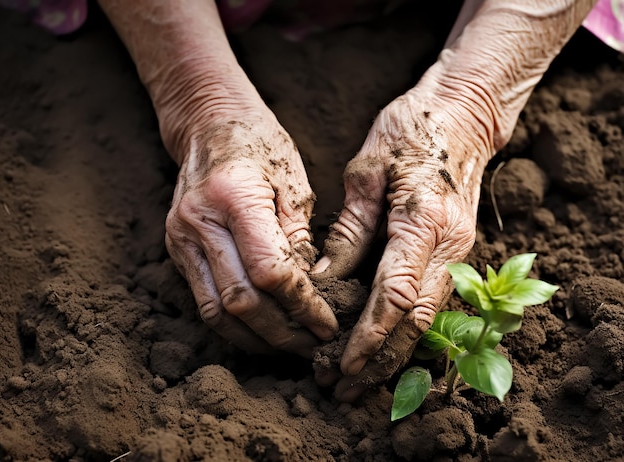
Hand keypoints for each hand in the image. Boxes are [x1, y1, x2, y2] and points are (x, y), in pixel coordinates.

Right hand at [98, 0, 338, 356]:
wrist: (208, 126)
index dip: (304, 307)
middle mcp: (199, 223)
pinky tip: (262, 331)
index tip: (328, 324)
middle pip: (241, 301)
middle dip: (283, 333)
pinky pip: (204, 302)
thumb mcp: (295, 182)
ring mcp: (181, 240)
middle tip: (315, 345)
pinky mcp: (176, 251)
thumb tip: (310, 292)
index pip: (271, 272)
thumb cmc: (260, 146)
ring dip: (257, 339)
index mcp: (235, 197)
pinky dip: (234, 325)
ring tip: (291, 347)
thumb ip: (300, 239)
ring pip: (217, 312)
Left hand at [313, 0, 596, 400]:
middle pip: (418, 321)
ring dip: (395, 355)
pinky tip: (384, 349)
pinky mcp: (458, 252)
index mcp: (423, 221)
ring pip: (429, 319)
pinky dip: (408, 333)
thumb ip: (348, 231)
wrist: (465, 113)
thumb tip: (324, 282)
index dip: (369, 337)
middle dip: (381, 361)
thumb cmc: (411, 131)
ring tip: (359, 381)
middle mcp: (451, 245)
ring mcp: (461, 251)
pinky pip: (434, 302)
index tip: (341, 364)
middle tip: (343, 389)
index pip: (396, 295)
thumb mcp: (366, 172)